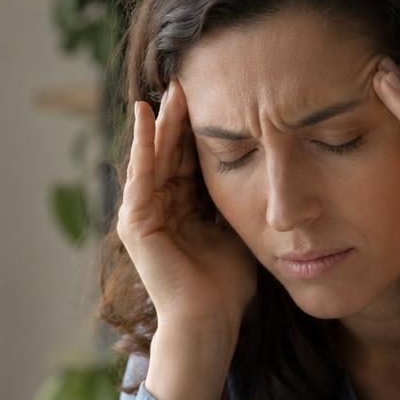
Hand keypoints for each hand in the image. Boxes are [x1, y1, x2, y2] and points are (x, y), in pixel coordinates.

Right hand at [118, 78, 257, 334]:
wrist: (209, 321)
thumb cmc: (227, 285)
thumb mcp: (237, 227)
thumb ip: (239, 200)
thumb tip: (264, 167)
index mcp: (181, 208)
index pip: (189, 158)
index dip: (199, 127)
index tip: (214, 94)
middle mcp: (158, 208)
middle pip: (169, 152)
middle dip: (177, 117)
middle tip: (187, 79)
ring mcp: (142, 215)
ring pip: (153, 157)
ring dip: (160, 122)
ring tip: (170, 89)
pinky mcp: (134, 223)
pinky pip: (140, 175)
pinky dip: (143, 144)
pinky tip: (147, 115)